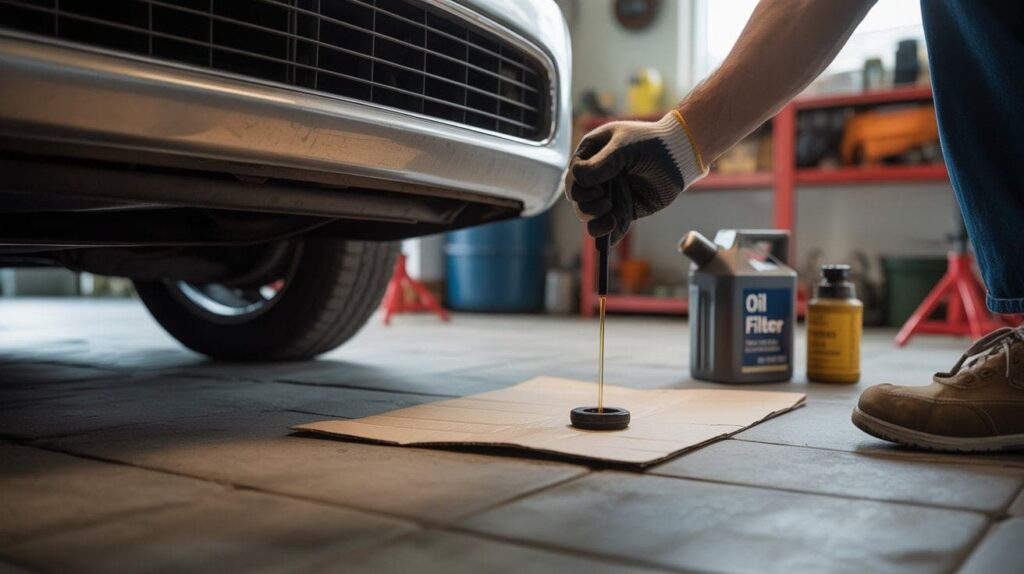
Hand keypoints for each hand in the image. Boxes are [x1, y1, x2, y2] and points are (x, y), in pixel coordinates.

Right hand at [565, 112, 704, 244]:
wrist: (680, 155)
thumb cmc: (651, 142)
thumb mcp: (623, 147)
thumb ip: (600, 164)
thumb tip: (579, 180)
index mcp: (592, 155)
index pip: (574, 177)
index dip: (579, 187)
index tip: (597, 189)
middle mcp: (598, 176)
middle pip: (578, 199)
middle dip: (587, 206)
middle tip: (606, 203)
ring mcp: (610, 193)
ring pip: (590, 215)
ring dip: (595, 221)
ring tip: (611, 220)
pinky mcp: (625, 209)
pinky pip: (610, 226)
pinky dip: (609, 235)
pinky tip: (609, 240)